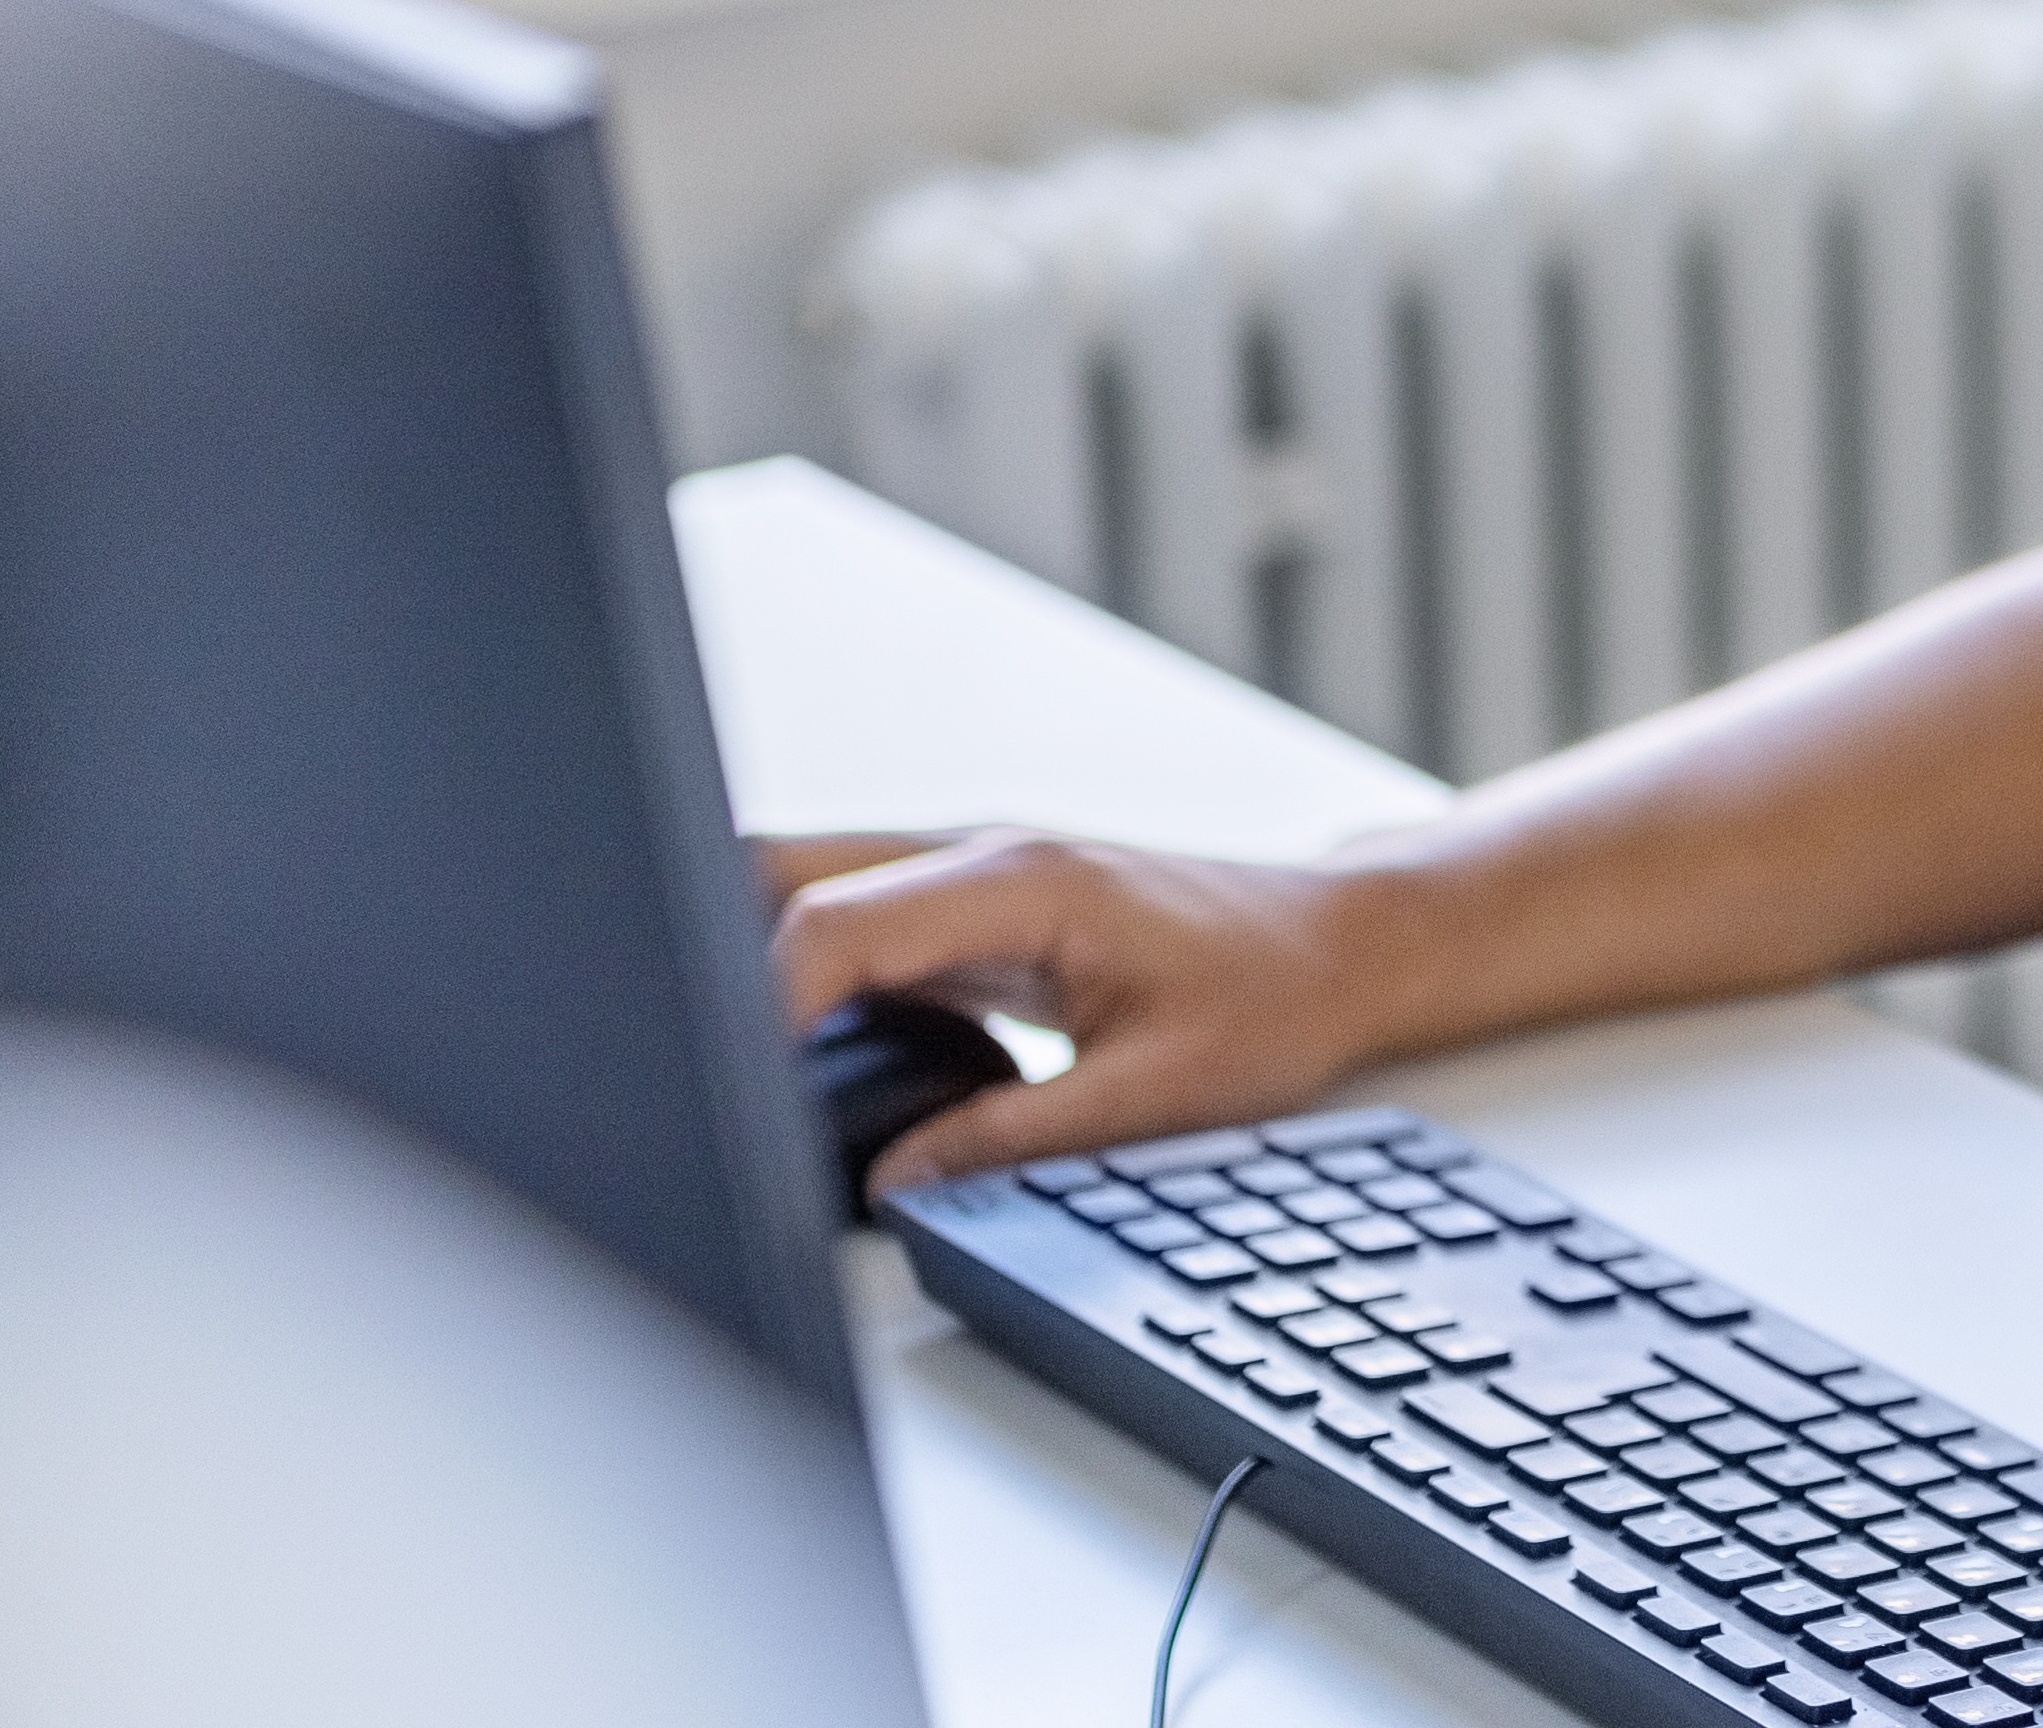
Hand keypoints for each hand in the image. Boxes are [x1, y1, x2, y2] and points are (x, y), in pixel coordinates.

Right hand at [758, 826, 1408, 1194]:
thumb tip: (895, 1184)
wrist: (1341, 945)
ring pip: (809, 886)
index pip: (834, 922)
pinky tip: (805, 1057)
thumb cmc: (1273, 1000)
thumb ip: (1016, 1138)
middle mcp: (979, 857)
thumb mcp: (1157, 1093)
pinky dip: (812, 978)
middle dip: (714, 953)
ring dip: (758, 960)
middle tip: (701, 1070)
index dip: (759, 1004)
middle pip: (786, 871)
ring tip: (738, 1069)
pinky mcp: (972, 911)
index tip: (729, 1088)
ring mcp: (970, 875)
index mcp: (1020, 883)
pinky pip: (857, 924)